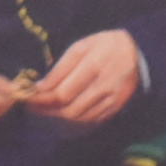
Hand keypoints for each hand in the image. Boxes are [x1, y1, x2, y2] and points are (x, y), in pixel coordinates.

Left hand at [20, 28, 143, 123]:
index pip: (62, 93)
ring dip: (58, 117)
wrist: (137, 52)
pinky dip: (74, 120)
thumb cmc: (103, 45)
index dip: (43, 100)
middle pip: (70, 109)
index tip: (28, 98)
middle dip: (47, 111)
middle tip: (32, 107)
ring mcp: (112, 99)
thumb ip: (60, 68)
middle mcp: (104, 85)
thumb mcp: (80, 47)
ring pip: (80, 118)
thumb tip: (40, 87)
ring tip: (44, 110)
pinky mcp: (116, 107)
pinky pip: (92, 120)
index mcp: (94, 66)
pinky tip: (64, 113)